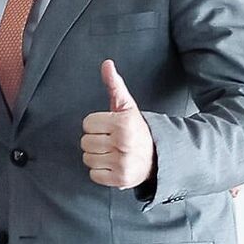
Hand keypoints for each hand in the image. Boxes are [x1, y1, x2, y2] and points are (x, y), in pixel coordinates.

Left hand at [80, 59, 154, 188]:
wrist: (158, 156)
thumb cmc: (137, 129)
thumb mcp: (127, 105)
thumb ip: (114, 84)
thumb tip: (106, 64)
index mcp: (123, 123)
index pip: (87, 124)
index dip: (96, 125)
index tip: (109, 127)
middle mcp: (123, 143)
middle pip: (85, 142)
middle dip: (96, 140)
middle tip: (111, 140)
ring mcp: (122, 163)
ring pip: (87, 158)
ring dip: (97, 156)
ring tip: (112, 152)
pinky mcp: (121, 179)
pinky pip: (94, 175)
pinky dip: (100, 172)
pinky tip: (112, 164)